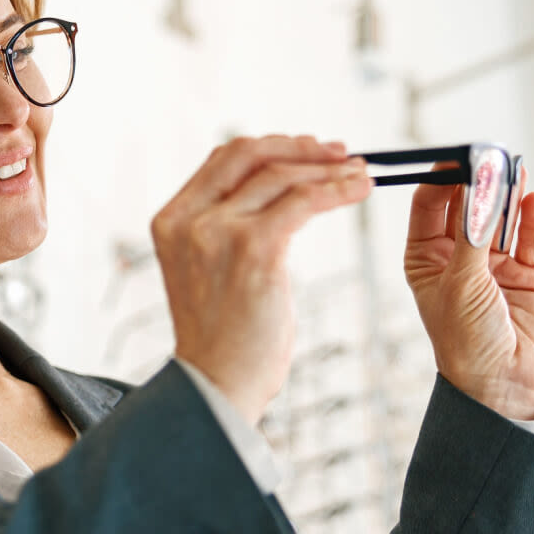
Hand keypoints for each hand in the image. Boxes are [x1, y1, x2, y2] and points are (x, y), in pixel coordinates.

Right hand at [151, 135, 371, 423]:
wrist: (216, 386)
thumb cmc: (223, 338)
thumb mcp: (209, 270)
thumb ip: (223, 229)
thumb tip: (276, 191)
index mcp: (172, 220)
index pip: (222, 160)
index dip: (270, 147)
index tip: (307, 151)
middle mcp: (189, 219)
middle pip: (249, 154)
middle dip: (299, 147)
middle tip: (340, 153)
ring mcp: (218, 231)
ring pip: (282, 175)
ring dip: (328, 169)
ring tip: (361, 175)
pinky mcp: (254, 248)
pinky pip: (304, 201)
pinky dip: (337, 189)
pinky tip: (360, 190)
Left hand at [403, 167, 533, 419]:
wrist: (501, 385)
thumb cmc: (464, 339)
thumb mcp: (461, 281)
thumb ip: (474, 232)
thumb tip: (481, 185)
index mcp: (424, 258)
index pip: (429, 205)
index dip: (442, 179)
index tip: (458, 157)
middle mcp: (457, 256)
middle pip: (466, 205)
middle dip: (478, 180)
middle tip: (491, 155)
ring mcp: (492, 264)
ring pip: (500, 217)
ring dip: (507, 193)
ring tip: (515, 166)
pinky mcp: (526, 274)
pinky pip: (529, 238)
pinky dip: (531, 217)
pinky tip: (532, 197)